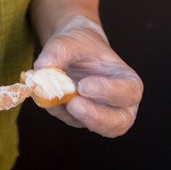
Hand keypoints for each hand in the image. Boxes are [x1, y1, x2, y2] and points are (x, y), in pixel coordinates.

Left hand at [34, 16, 142, 137]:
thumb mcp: (70, 40)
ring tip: (60, 99)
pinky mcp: (83, 119)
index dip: (108, 92)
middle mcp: (120, 103)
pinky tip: (50, 95)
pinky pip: (73, 121)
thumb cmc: (80, 45)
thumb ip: (58, 51)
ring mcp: (102, 114)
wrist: (72, 51)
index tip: (83, 86)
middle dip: (96, 116)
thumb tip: (41, 68)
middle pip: (120, 122)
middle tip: (73, 104)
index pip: (129, 92)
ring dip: (77, 117)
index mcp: (128, 80)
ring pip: (98, 128)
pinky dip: (60, 111)